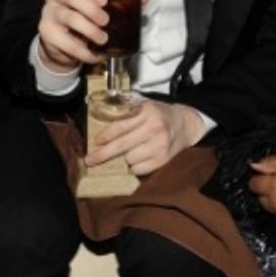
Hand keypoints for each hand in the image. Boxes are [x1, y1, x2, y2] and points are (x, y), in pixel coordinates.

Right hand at [37, 0, 109, 71]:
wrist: (65, 42)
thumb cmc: (85, 16)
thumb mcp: (100, 6)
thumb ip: (119, 0)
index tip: (104, 0)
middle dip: (90, 9)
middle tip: (106, 21)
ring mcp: (48, 12)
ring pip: (68, 17)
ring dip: (88, 30)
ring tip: (103, 39)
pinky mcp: (46, 31)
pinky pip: (65, 41)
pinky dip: (82, 51)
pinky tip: (94, 55)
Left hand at [86, 100, 204, 174]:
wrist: (185, 124)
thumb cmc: (159, 115)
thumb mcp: (145, 106)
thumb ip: (127, 112)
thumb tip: (102, 127)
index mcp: (147, 112)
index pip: (121, 126)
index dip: (106, 135)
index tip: (96, 141)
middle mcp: (155, 129)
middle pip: (122, 146)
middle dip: (103, 154)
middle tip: (90, 160)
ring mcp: (160, 146)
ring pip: (130, 159)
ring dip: (124, 158)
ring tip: (127, 152)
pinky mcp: (164, 160)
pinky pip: (140, 170)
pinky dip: (134, 167)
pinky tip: (136, 159)